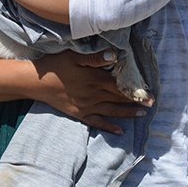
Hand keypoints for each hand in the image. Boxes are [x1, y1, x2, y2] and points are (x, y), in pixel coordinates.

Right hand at [34, 51, 152, 134]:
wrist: (37, 82)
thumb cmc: (56, 65)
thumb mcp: (74, 56)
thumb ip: (95, 57)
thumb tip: (114, 56)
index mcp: (95, 79)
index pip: (120, 87)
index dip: (136, 91)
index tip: (150, 95)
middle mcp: (94, 95)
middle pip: (119, 99)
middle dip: (136, 103)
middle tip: (151, 106)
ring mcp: (87, 106)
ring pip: (112, 111)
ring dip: (127, 114)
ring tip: (141, 115)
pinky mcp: (80, 114)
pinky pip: (97, 122)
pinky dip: (109, 127)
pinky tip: (119, 130)